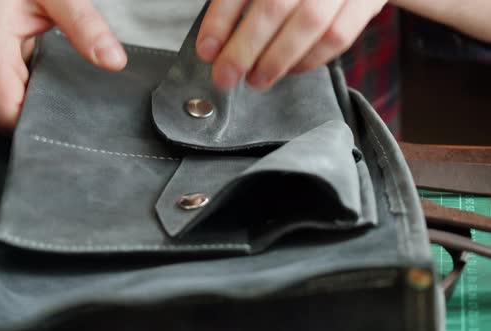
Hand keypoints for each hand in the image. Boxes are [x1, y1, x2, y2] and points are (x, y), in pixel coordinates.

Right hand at [0, 0, 126, 133]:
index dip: (41, 129)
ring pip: (7, 115)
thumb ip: (84, 25)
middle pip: (10, 121)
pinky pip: (4, 104)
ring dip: (37, 111)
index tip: (75, 126)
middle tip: (82, 114)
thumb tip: (114, 61)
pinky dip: (28, 100)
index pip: (9, 118)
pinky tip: (49, 89)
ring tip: (66, 98)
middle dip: (46, 121)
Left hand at [197, 0, 387, 90]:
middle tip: (226, 76)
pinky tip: (291, 69)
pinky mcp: (366, 1)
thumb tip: (216, 43)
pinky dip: (311, 60)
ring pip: (309, 24)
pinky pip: (338, 36)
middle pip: (274, 6)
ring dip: (277, 60)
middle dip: (244, 49)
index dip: (220, 19)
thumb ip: (241, 3)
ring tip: (256, 80)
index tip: (207, 50)